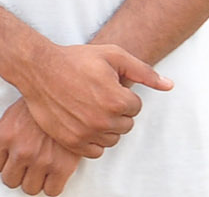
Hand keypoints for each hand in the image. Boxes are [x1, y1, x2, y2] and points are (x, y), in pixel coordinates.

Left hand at [0, 100, 82, 193]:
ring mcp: (42, 160)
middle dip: (16, 173)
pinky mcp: (63, 167)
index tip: (10, 156)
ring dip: (33, 180)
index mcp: (6, 137)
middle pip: (10, 180)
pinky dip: (52, 185)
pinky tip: (52, 172)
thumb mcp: (9, 117)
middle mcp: (22, 151)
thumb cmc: (37, 106)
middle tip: (25, 162)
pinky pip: (52, 191)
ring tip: (38, 166)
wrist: (65, 96)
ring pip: (29, 189)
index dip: (2, 161)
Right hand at [16, 42, 169, 155]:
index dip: (122, 94)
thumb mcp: (113, 56)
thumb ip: (144, 72)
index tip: (107, 85)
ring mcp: (86, 133)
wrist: (39, 69)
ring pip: (112, 139)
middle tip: (98, 95)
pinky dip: (93, 139)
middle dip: (116, 111)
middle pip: (126, 125)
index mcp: (116, 99)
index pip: (136, 108)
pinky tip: (84, 122)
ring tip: (90, 106)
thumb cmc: (75, 59)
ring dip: (106, 126)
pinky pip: (95, 151)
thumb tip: (169, 85)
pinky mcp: (72, 141)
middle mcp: (103, 120)